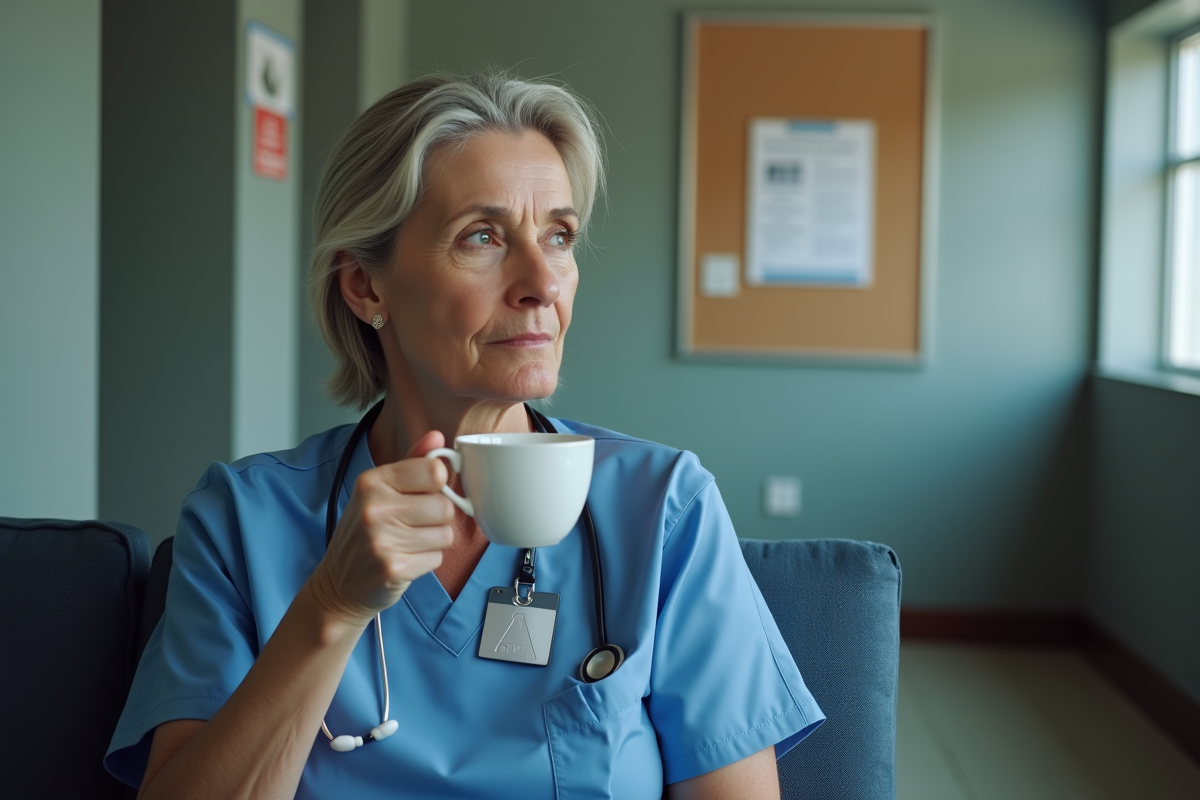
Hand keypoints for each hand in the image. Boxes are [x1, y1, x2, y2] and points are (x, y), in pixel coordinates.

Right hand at [307, 431, 455, 625]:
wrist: (339, 583)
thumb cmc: (364, 532)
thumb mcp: (380, 491)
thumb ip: (412, 462)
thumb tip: (438, 437)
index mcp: (372, 481)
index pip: (434, 470)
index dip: (437, 484)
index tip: (425, 493)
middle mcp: (375, 508)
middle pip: (445, 505)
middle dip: (437, 518)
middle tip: (413, 525)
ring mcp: (383, 540)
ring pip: (445, 534)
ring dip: (433, 541)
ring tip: (408, 543)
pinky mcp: (394, 569)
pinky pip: (437, 559)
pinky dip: (426, 561)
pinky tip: (405, 560)